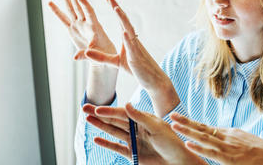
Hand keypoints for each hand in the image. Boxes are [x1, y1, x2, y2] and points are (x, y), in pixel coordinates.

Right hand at [48, 0, 116, 61]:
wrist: (103, 55)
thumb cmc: (104, 54)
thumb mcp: (98, 55)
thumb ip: (87, 54)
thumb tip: (75, 58)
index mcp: (95, 27)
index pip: (89, 12)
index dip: (85, 4)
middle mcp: (86, 23)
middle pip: (79, 6)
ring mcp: (78, 25)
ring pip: (71, 9)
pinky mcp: (72, 29)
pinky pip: (63, 19)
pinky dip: (57, 11)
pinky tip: (50, 2)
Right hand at [83, 103, 205, 164]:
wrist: (178, 162)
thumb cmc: (172, 142)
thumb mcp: (157, 127)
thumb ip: (140, 117)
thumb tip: (126, 104)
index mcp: (144, 119)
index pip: (123, 113)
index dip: (109, 111)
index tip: (97, 108)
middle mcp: (137, 128)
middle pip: (115, 120)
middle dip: (100, 114)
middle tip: (84, 108)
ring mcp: (134, 140)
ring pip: (113, 131)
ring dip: (100, 125)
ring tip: (87, 119)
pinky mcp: (133, 153)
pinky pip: (116, 147)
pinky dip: (106, 143)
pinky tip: (97, 139)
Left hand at [84, 0, 179, 116]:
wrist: (153, 79)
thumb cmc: (137, 69)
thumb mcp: (116, 62)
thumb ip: (101, 57)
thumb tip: (86, 52)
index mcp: (128, 39)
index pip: (121, 21)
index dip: (115, 9)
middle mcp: (133, 40)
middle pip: (124, 21)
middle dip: (117, 8)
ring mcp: (136, 47)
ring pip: (129, 30)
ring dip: (122, 19)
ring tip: (116, 8)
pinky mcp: (136, 57)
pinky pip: (132, 46)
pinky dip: (128, 38)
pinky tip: (124, 31)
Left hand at [170, 113, 262, 164]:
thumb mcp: (246, 144)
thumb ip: (233, 143)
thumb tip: (223, 143)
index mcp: (230, 133)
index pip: (207, 127)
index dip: (192, 123)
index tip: (180, 118)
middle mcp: (228, 137)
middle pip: (202, 128)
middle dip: (186, 122)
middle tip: (171, 115)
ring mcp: (229, 147)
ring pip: (204, 137)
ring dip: (187, 131)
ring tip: (173, 124)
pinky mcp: (231, 159)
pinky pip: (212, 152)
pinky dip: (199, 147)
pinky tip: (188, 143)